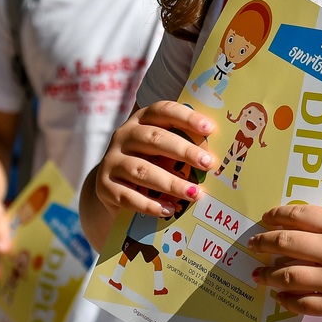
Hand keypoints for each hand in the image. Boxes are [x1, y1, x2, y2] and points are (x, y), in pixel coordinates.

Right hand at [92, 101, 215, 218]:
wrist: (116, 188)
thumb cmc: (153, 162)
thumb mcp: (165, 151)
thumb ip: (185, 146)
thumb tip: (218, 156)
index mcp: (142, 120)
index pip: (163, 111)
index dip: (187, 118)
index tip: (211, 128)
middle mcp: (123, 136)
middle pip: (155, 139)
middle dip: (184, 151)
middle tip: (208, 163)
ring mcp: (111, 161)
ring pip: (142, 170)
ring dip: (171, 183)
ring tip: (195, 193)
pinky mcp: (103, 186)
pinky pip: (128, 196)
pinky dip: (150, 204)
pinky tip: (170, 209)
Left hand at [248, 204, 321, 321]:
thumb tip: (311, 232)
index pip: (299, 215)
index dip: (277, 215)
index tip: (266, 218)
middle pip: (285, 243)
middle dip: (264, 243)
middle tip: (253, 245)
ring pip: (286, 275)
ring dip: (268, 275)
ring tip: (259, 275)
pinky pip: (301, 303)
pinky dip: (286, 300)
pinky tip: (280, 298)